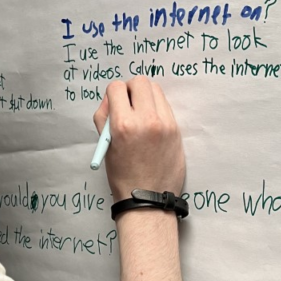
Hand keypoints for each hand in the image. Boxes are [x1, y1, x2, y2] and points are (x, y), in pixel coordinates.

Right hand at [93, 77, 184, 200]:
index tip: (114, 103)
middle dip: (131, 89)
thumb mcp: (106, 145)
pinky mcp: (176, 129)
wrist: (148, 198)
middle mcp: (146, 120)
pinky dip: (156, 108)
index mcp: (123, 125)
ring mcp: (165, 124)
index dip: (112, 94)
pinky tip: (151, 124)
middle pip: (140, 82)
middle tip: (128, 103)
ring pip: (156, 90)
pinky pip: (165, 106)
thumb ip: (104, 118)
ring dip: (146, 96)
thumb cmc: (123, 176)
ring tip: (140, 114)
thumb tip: (111, 100)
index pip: (116, 87)